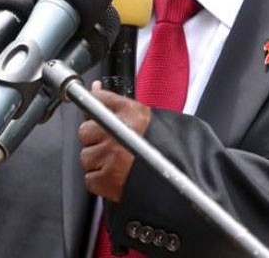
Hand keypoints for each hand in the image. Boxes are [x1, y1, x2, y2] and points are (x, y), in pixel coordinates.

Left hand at [78, 81, 151, 202]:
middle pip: (85, 131)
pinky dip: (100, 181)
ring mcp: (112, 155)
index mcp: (130, 112)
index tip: (95, 117)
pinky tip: (115, 177)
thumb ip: (115, 103)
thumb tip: (94, 87)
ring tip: (117, 163)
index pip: (97, 100)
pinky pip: (90, 178)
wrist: (182, 174)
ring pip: (86, 156)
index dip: (93, 111)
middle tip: (112, 146)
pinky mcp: (108, 179)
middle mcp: (119, 131)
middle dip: (95, 140)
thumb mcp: (143, 117)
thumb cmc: (162, 146)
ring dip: (97, 162)